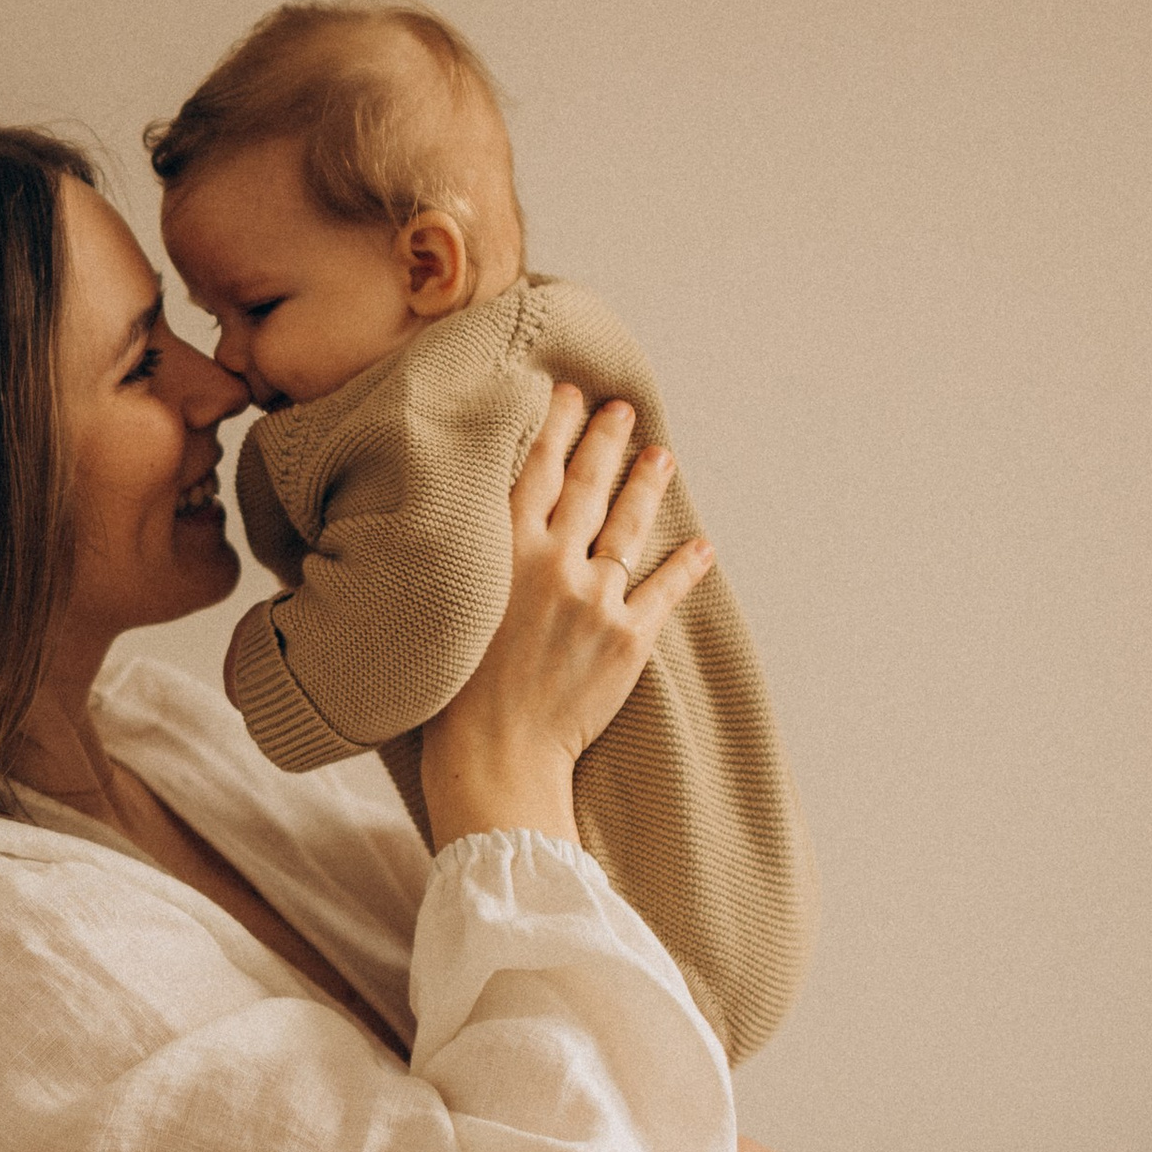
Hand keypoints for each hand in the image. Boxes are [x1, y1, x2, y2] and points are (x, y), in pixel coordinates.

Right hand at [419, 386, 714, 850]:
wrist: (495, 756)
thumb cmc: (454, 694)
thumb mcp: (450, 606)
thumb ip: (473, 560)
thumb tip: (475, 523)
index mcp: (502, 553)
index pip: (535, 472)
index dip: (555, 429)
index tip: (569, 395)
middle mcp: (551, 564)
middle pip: (586, 487)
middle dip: (605, 441)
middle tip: (621, 409)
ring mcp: (594, 599)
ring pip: (628, 527)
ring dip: (647, 486)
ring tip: (662, 456)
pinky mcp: (628, 637)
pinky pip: (664, 591)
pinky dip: (685, 567)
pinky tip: (702, 546)